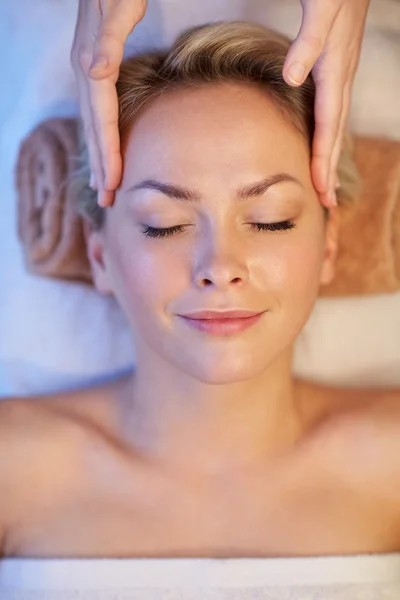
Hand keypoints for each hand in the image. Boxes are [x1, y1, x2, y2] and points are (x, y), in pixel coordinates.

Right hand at [71, 0, 146, 206]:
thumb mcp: (116, 8)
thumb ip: (108, 40)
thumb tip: (95, 72)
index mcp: (91, 66)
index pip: (101, 120)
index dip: (107, 153)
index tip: (113, 183)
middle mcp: (85, 72)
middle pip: (93, 130)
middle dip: (99, 166)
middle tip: (106, 200)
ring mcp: (87, 69)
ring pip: (91, 124)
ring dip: (96, 155)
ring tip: (101, 184)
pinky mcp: (93, 66)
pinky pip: (95, 112)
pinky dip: (99, 135)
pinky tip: (102, 145)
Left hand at [283, 0, 369, 206]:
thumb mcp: (321, 9)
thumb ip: (307, 42)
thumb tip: (292, 78)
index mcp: (335, 70)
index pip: (328, 124)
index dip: (322, 158)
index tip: (319, 188)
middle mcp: (341, 77)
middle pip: (335, 133)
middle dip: (329, 168)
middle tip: (326, 202)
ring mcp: (340, 73)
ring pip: (336, 124)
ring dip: (329, 155)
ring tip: (325, 182)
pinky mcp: (335, 66)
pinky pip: (332, 110)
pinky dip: (328, 133)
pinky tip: (321, 141)